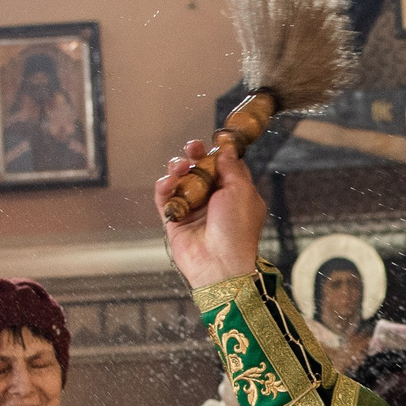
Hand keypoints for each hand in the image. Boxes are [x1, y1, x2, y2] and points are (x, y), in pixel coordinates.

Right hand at [156, 134, 266, 290]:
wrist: (220, 263)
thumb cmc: (237, 228)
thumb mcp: (241, 191)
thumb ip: (232, 168)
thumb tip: (227, 149)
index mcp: (235, 195)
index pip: (224, 167)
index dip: (218, 153)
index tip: (213, 142)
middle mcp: (214, 201)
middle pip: (200, 171)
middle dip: (195, 156)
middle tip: (192, 147)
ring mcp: (193, 210)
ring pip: (181, 182)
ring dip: (178, 169)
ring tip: (181, 166)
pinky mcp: (175, 221)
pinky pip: (165, 199)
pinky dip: (164, 187)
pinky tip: (167, 181)